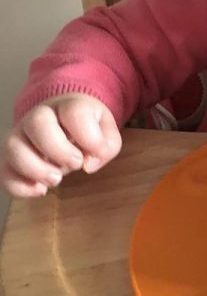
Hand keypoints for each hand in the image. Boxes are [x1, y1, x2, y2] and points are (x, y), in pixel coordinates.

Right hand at [2, 94, 121, 197]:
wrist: (61, 123)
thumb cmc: (86, 128)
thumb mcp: (106, 131)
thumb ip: (107, 145)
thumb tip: (90, 164)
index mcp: (68, 105)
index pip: (74, 111)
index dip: (88, 136)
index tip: (94, 152)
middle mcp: (39, 117)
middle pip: (37, 122)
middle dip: (58, 150)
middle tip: (75, 164)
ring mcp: (21, 136)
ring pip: (13, 146)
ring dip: (36, 169)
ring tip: (56, 180)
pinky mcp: (10, 158)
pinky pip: (4, 171)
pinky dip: (20, 186)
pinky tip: (40, 190)